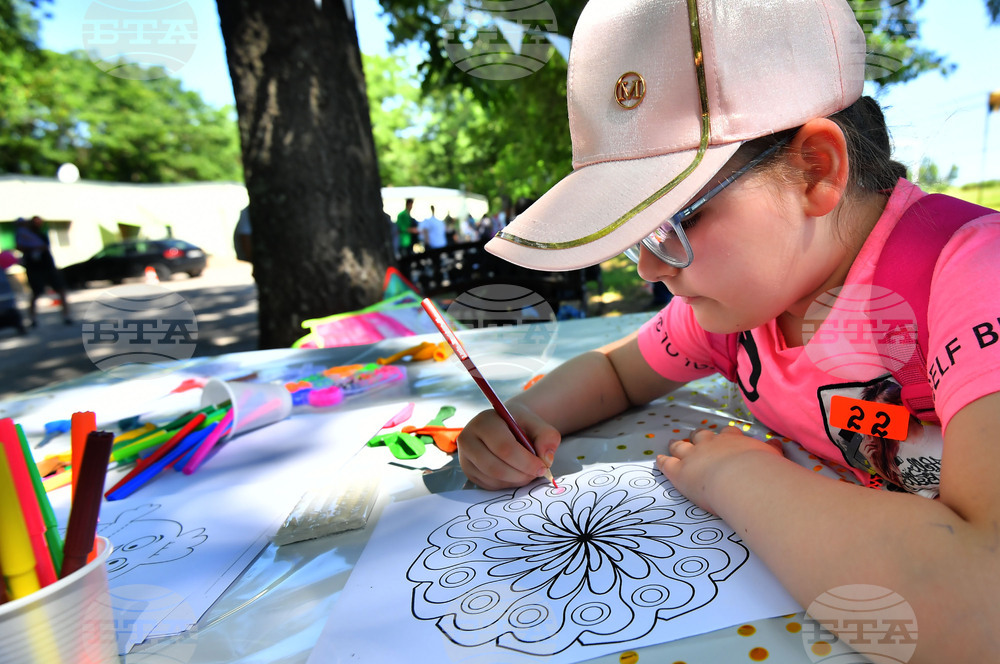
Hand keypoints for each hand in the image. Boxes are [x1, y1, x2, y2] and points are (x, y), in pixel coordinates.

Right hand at [457, 404, 560, 489]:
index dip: (525, 461)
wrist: (503, 425)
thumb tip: (546, 459)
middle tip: (537, 473)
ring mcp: (465, 457)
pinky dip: (507, 484)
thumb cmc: (520, 425)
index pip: (504, 447)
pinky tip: (515, 473)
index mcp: (485, 422)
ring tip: (527, 471)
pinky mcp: (468, 472)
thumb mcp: (537, 424)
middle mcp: (468, 439)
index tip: (542, 467)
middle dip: (521, 475)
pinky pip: (490, 485)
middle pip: (495, 467)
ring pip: (493, 479)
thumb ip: (547, 437)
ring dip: (516, 480)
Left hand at [656, 427, 783, 513]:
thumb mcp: (771, 456)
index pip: (727, 433)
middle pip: (701, 436)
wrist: (742, 479)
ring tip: (673, 443)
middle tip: (695, 437)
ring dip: (677, 445)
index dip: (724, 435)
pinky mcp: (680, 471)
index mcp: (732, 440)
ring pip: (681, 446)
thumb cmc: (761, 470)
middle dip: (698, 436)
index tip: (724, 436)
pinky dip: (663, 461)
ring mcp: (693, 456)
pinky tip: (659, 460)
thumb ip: (772, 449)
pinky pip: (667, 463)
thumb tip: (778, 442)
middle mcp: (710, 444)